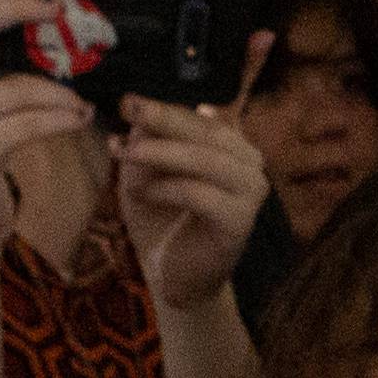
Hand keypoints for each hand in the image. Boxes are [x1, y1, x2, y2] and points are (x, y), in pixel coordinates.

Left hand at [115, 95, 268, 309]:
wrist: (174, 276)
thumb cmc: (163, 221)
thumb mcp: (146, 173)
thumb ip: (148, 142)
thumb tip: (139, 114)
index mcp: (231, 146)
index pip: (199, 118)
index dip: (164, 107)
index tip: (127, 101)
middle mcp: (248, 164)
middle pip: (208, 132)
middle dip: (165, 119)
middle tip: (129, 110)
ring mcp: (250, 193)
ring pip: (208, 160)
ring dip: (163, 153)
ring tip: (127, 154)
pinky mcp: (241, 222)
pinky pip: (202, 195)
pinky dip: (168, 189)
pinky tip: (142, 194)